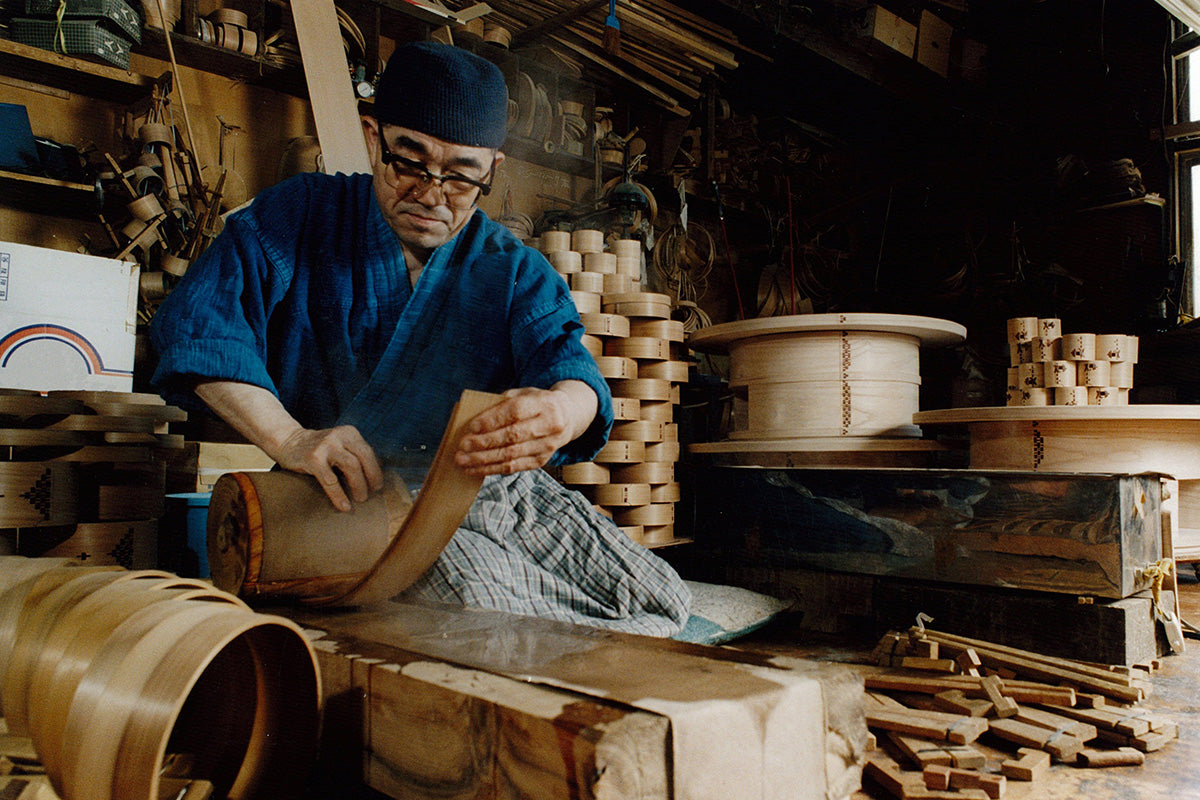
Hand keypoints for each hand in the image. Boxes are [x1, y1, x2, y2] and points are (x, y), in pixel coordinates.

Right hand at [273, 425, 384, 510]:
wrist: (287, 441)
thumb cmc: (318, 448)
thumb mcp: (339, 444)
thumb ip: (354, 454)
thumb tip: (378, 473)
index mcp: (348, 433)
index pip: (368, 452)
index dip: (376, 470)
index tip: (378, 486)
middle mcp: (339, 436)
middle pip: (363, 458)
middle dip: (371, 477)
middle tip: (372, 493)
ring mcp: (325, 446)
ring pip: (351, 466)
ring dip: (359, 485)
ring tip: (360, 498)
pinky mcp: (313, 458)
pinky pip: (331, 480)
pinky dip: (339, 495)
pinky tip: (344, 505)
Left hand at [454, 384, 595, 475]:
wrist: (568, 416)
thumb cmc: (538, 403)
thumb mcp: (524, 393)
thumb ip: (503, 402)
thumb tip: (473, 418)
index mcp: (544, 404)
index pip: (516, 412)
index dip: (492, 420)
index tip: (471, 427)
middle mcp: (549, 425)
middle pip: (513, 436)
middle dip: (484, 443)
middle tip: (462, 446)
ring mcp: (547, 446)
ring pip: (512, 456)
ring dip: (484, 460)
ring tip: (463, 461)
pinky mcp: (542, 461)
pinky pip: (514, 468)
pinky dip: (492, 469)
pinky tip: (476, 469)